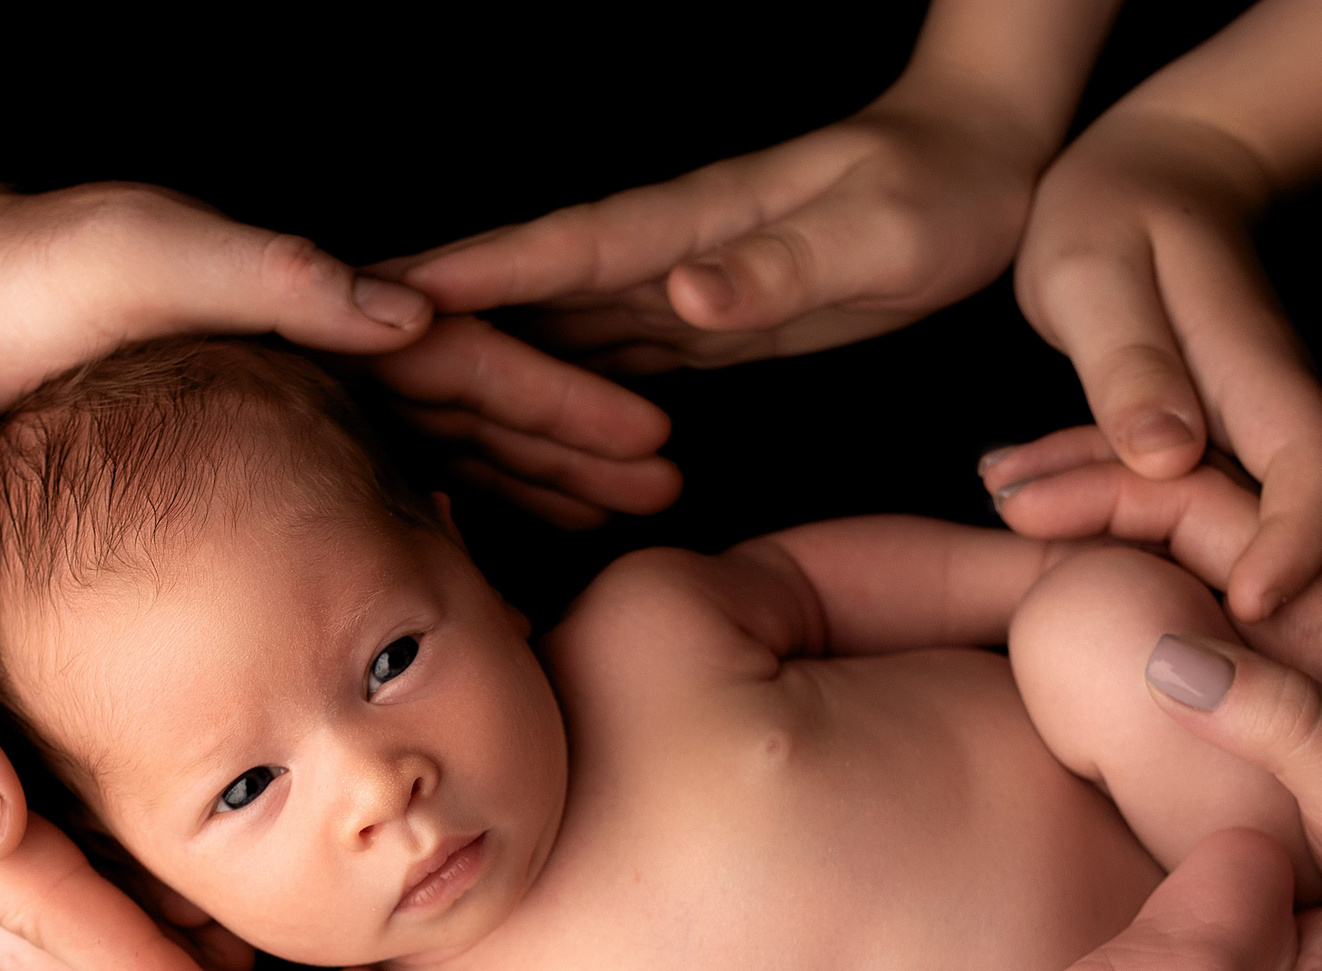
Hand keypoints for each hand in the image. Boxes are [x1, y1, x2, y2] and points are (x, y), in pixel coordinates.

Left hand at [0, 184, 678, 527]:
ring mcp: (273, 426)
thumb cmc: (29, 277)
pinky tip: (456, 579)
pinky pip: (355, 511)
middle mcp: (309, 371)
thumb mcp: (156, 256)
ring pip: (427, 463)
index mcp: (314, 319)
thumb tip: (411, 305)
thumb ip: (279, 277)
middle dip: (571, 455)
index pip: (472, 361)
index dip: (566, 406)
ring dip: (517, 496)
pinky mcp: (225, 479)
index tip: (653, 447)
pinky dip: (421, 539)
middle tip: (660, 501)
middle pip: (473, 415)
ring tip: (598, 537)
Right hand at [393, 80, 1047, 375]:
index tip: (375, 303)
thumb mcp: (869, 240)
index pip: (552, 256)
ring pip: (552, 344)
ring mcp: (666, 294)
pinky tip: (509, 444)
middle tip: (342, 387)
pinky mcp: (691, 328)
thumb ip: (777, 270)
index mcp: (682, 230)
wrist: (980, 175)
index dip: (463, 282)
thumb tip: (687, 298)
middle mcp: (655, 262)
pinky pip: (601, 374)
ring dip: (487, 388)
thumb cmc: (931, 197)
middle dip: (438, 344)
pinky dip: (550, 407)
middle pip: (523, 307)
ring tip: (407, 439)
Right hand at [988, 444, 1321, 937]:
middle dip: (1088, 464)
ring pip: (1186, 515)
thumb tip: (1167, 656)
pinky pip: (1188, 569)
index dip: (1106, 489)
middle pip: (1186, 482)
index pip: (1202, 503)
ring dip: (1100, 494)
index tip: (1018, 502)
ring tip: (1013, 493)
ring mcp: (1290, 615)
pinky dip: (1120, 549)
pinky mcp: (1277, 653)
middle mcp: (1306, 587)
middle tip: (993, 474)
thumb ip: (1285, 721)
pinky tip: (1069, 564)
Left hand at [1001, 107, 1321, 683]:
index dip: (1294, 536)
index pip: (1309, 461)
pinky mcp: (1282, 442)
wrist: (1151, 177)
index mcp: (1258, 371)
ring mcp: (1302, 425)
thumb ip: (1129, 365)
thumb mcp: (1096, 279)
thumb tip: (1169, 454)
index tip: (1258, 604)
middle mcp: (1300, 406)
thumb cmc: (1112, 227)